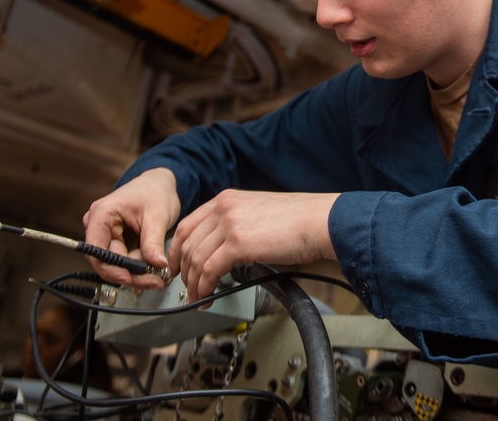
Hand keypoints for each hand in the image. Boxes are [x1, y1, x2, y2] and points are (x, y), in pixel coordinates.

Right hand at [82, 168, 180, 287]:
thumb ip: (154, 241)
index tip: (129, 278)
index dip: (111, 268)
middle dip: (130, 273)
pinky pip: (123, 258)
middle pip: (106, 260)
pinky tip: (152, 269)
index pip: (97, 251)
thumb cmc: (155, 192)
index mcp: (102, 214)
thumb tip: (157, 264)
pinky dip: (137, 265)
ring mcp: (105, 233)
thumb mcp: (157, 216)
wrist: (159, 184)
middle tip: (154, 281)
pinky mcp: (115, 240)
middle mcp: (98, 224)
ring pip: (116, 262)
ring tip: (157, 275)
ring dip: (136, 271)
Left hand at [168, 190, 337, 302]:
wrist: (320, 221)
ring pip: (195, 260)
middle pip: (187, 244)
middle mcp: (224, 208)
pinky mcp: (238, 244)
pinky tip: (208, 296)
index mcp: (227, 199)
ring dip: (193, 284)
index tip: (178, 267)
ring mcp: (230, 224)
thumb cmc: (299, 220)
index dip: (178, 251)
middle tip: (188, 288)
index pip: (187, 226)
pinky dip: (205, 287)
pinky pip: (209, 271)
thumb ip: (237, 224)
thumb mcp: (258, 212)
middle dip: (183, 271)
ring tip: (199, 298)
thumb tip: (224, 251)